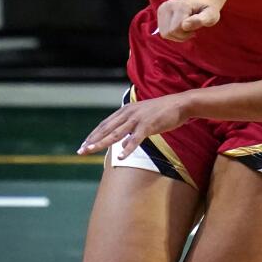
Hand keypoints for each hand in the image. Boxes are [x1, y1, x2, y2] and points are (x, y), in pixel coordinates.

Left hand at [77, 95, 192, 158]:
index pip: (105, 124)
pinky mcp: (148, 125)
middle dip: (92, 140)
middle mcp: (129, 113)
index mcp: (126, 110)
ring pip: (116, 133)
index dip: (94, 134)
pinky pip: (136, 139)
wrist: (180, 104)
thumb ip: (131, 128)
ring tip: (91, 150)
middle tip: (81, 150)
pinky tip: (121, 157)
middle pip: (106, 129)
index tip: (84, 144)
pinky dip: (128, 148)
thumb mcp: (143, 118)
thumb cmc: (163, 112)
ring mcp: (138, 119)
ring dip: (102, 143)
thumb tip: (123, 143)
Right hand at [157, 0, 221, 41]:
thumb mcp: (211, 16)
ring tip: (186, 27)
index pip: (175, 30)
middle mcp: (168, 5)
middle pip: (167, 33)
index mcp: (181, 7)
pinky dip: (171, 32)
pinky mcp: (161, 10)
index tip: (195, 29)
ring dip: (176, 35)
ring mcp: (163, 8)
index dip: (186, 35)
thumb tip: (185, 25)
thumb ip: (200, 20)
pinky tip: (180, 26)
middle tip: (191, 29)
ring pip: (163, 33)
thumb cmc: (209, 9)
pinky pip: (162, 30)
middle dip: (180, 36)